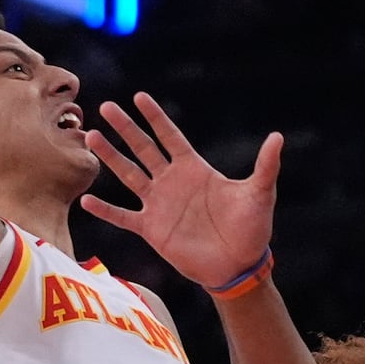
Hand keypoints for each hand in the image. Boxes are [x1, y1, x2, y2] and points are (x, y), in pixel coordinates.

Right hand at [81, 94, 280, 289]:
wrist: (239, 265)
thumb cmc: (252, 228)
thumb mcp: (259, 194)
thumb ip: (265, 166)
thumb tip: (278, 138)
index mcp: (194, 169)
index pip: (170, 136)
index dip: (155, 117)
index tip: (139, 97)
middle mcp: (172, 182)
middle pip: (143, 148)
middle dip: (125, 128)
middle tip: (106, 107)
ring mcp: (159, 205)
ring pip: (128, 175)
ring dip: (111, 157)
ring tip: (92, 138)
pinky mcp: (152, 229)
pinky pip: (124, 216)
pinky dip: (106, 210)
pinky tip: (86, 200)